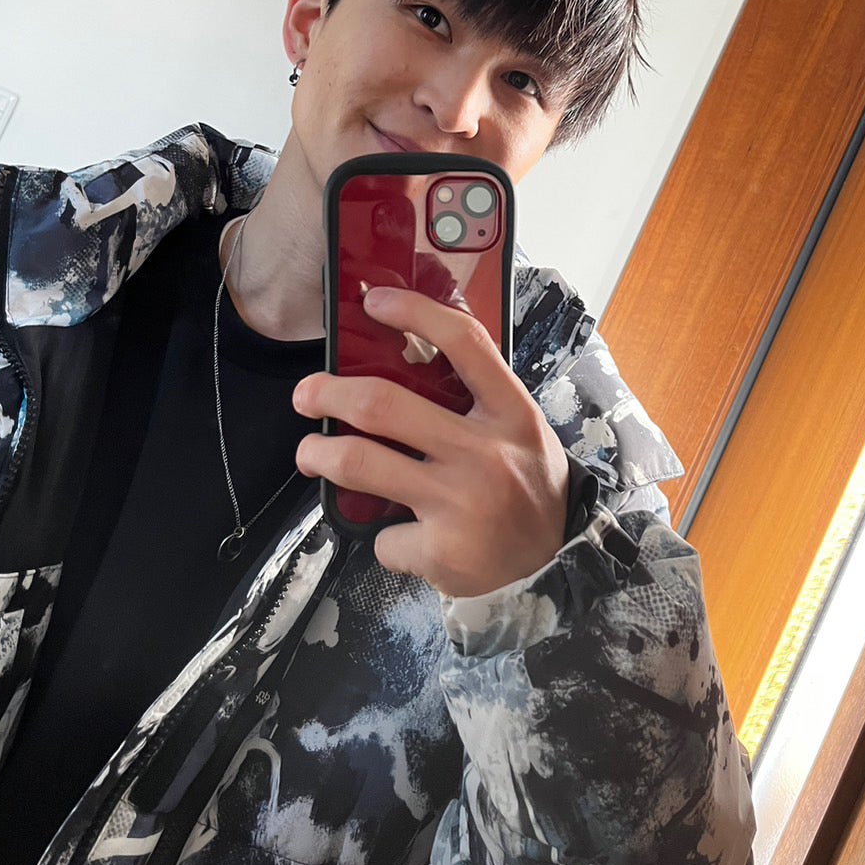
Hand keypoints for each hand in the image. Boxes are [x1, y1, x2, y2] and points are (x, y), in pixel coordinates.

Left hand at [293, 286, 569, 596]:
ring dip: (318, 455)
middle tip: (306, 394)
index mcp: (510, 412)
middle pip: (382, 405)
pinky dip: (384, 535)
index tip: (373, 302)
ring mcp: (461, 502)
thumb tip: (404, 352)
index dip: (415, 313)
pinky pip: (384, 535)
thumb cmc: (527, 482)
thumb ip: (474, 397)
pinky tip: (403, 536)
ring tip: (309, 454)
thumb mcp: (519, 428)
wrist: (558, 563)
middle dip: (328, 393)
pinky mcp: (441, 550)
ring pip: (359, 464)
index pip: (464, 343)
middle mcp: (486, 452)